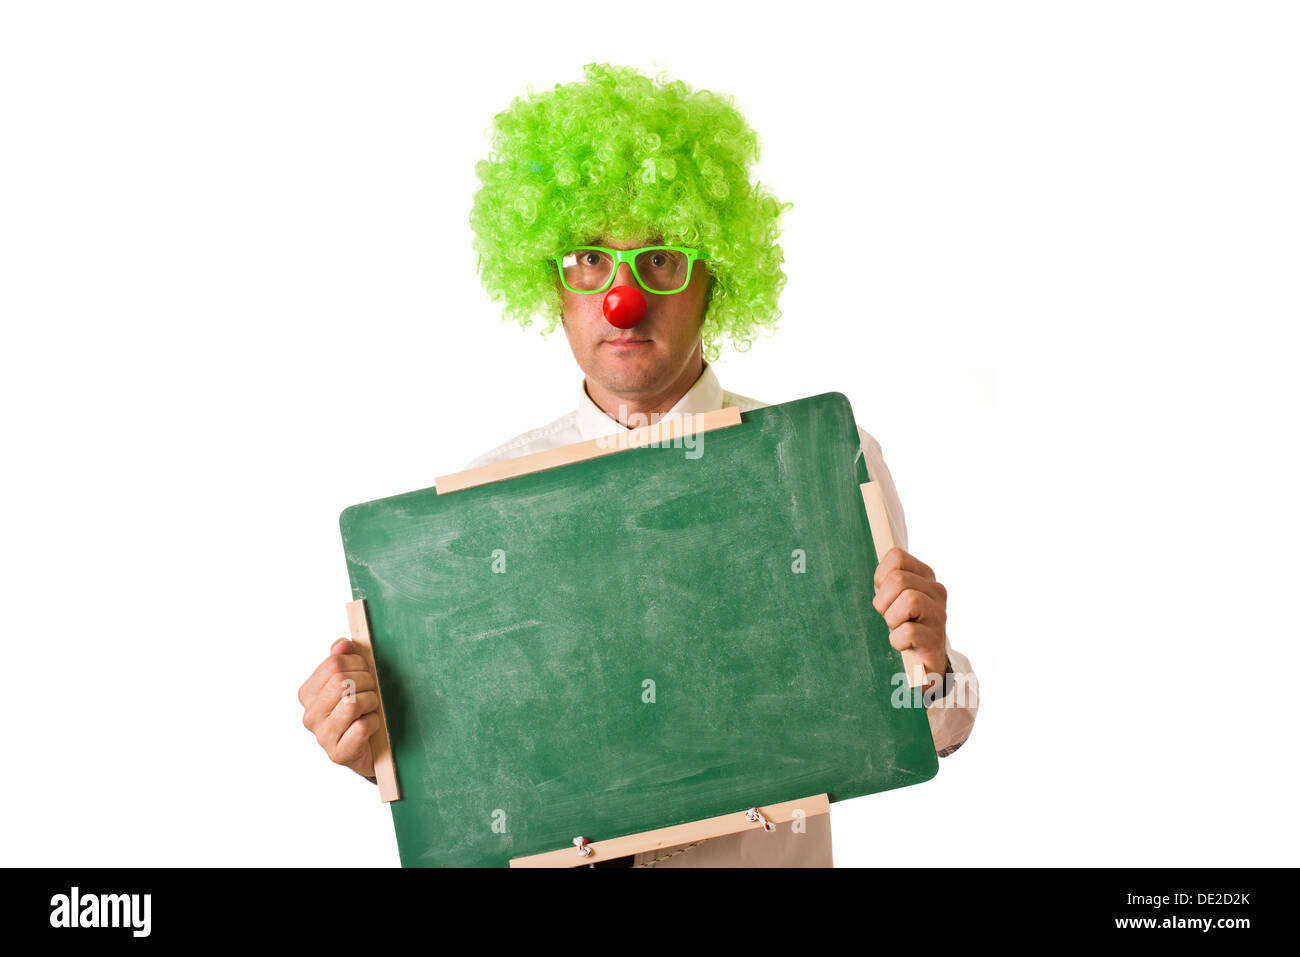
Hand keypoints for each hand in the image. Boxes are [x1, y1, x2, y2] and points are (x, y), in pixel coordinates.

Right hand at [298, 638, 380, 778]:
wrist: (368, 750)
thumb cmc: (359, 712)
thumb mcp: (352, 681)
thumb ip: (343, 659)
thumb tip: (342, 644)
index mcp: (308, 694)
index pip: (333, 664)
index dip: (358, 663)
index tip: (366, 672)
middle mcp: (310, 715)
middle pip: (341, 682)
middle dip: (367, 681)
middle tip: (372, 690)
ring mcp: (322, 736)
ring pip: (352, 703)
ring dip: (371, 701)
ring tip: (371, 707)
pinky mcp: (338, 753)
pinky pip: (362, 727)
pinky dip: (374, 722)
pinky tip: (372, 725)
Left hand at [872, 548, 948, 693]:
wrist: (922, 664)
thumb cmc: (901, 625)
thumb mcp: (891, 597)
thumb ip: (884, 580)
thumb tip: (851, 568)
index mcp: (924, 575)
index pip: (896, 557)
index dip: (881, 578)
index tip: (885, 596)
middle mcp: (936, 591)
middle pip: (899, 580)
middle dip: (884, 601)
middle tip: (889, 618)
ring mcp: (939, 615)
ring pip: (909, 600)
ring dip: (892, 619)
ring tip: (896, 629)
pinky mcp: (936, 639)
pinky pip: (909, 632)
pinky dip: (897, 640)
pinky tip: (902, 645)